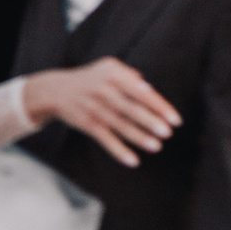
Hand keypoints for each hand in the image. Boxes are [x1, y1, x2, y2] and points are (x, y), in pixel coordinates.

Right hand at [25, 57, 180, 167]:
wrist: (55, 90)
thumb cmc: (91, 79)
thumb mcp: (108, 67)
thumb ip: (130, 76)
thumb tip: (150, 89)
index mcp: (113, 74)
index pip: (140, 91)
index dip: (159, 105)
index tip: (175, 119)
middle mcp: (103, 90)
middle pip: (130, 108)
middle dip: (150, 121)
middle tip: (167, 133)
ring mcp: (94, 108)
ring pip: (119, 125)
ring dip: (138, 137)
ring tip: (156, 147)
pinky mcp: (86, 124)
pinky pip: (105, 139)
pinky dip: (118, 151)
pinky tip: (133, 161)